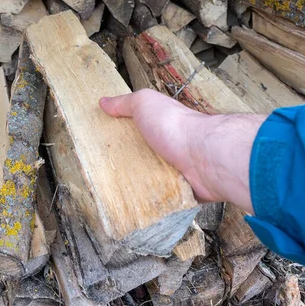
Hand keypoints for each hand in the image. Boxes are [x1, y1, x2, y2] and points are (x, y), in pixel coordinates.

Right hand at [100, 89, 265, 212]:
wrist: (204, 157)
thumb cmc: (174, 126)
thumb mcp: (144, 103)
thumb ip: (125, 102)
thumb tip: (103, 101)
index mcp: (161, 125)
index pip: (137, 130)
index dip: (120, 135)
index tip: (100, 144)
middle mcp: (169, 146)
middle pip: (141, 155)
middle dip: (124, 162)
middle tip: (101, 171)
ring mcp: (176, 169)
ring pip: (149, 177)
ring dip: (135, 183)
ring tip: (110, 190)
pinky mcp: (180, 190)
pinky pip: (160, 196)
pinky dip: (149, 199)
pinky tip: (131, 203)